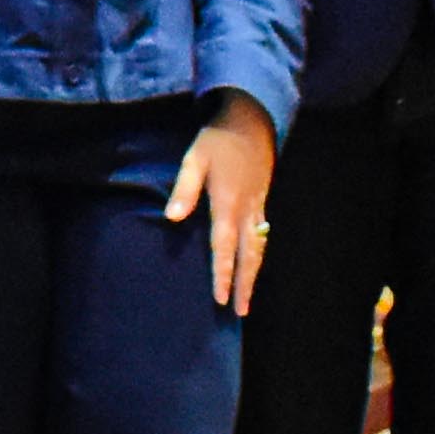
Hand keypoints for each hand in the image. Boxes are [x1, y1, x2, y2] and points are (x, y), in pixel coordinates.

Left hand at [165, 95, 279, 314]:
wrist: (252, 122)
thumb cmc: (217, 141)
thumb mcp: (194, 160)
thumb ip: (183, 189)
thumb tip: (172, 218)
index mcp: (227, 204)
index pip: (223, 247)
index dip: (223, 274)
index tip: (221, 299)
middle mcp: (246, 211)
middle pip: (247, 255)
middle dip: (244, 284)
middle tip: (240, 312)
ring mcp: (257, 207)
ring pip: (258, 248)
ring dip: (254, 274)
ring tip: (249, 298)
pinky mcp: (262, 202)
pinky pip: (262, 236)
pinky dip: (259, 255)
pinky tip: (254, 265)